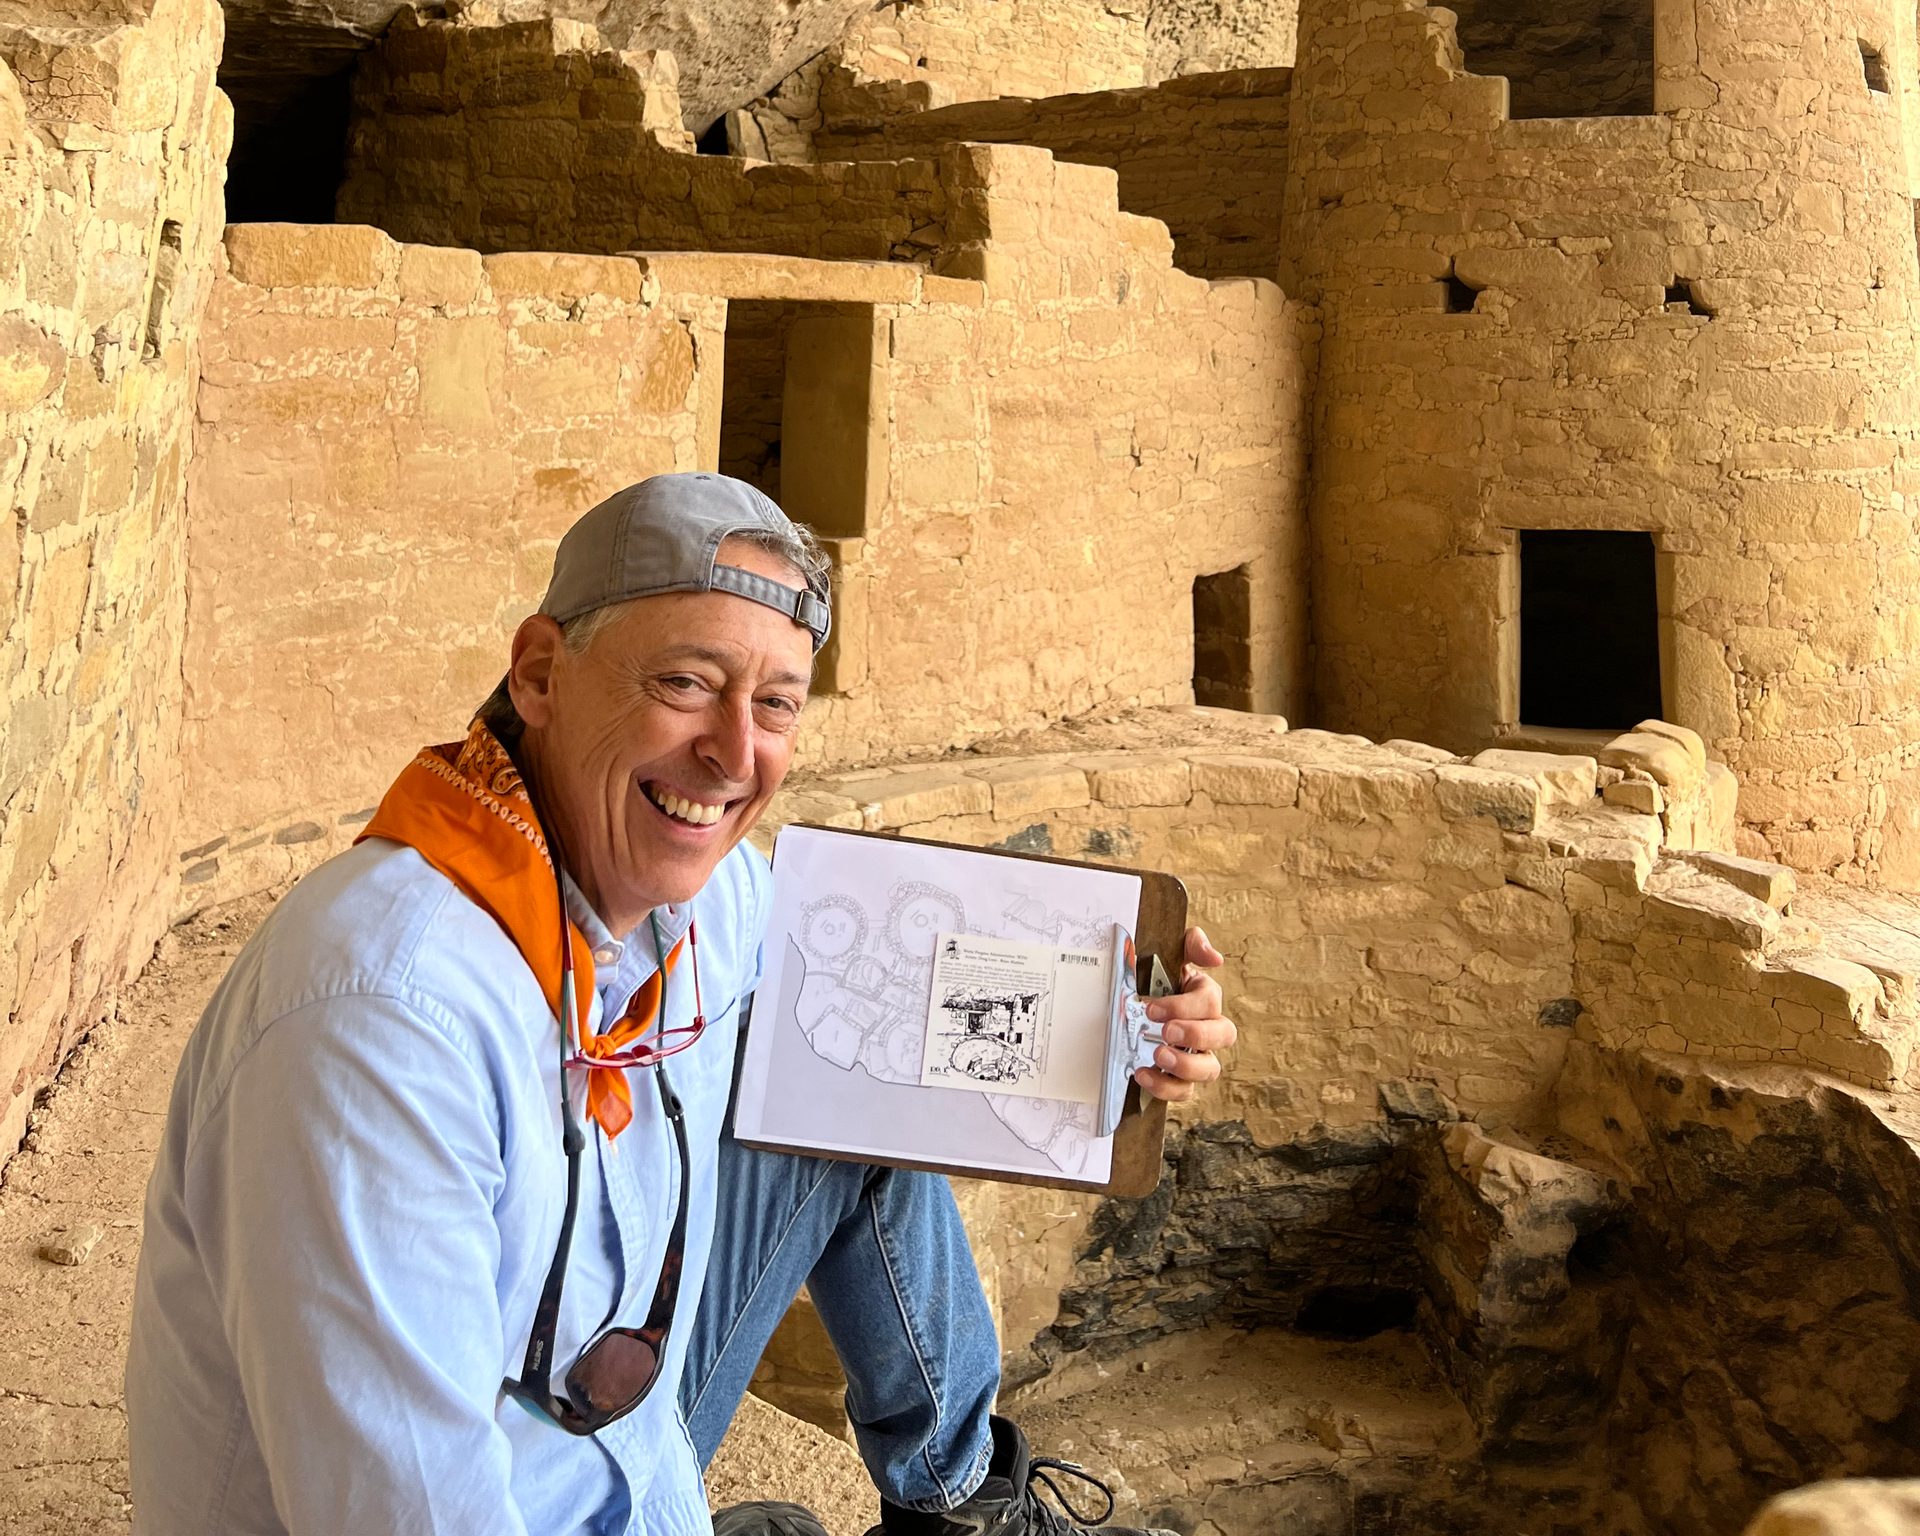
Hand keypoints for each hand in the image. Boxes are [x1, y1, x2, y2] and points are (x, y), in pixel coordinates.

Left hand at [1133, 926, 1233, 1103]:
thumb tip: (1214, 958)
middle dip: (1195, 1034)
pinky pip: (1184, 1091)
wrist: (1132, 1008)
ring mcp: (1197, 1057)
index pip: (1210, 1001)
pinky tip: (1143, 1075)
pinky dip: (1166, 1087)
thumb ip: (1192, 945)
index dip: (1185, 1006)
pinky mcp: (1180, 1079)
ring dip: (1187, 1065)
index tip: (1152, 1008)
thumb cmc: (1156, 980)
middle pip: (1223, 1035)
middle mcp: (1208, 1029)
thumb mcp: (1170, 956)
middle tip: (1165, 1032)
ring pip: (1210, 1069)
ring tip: (1159, 1056)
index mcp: (1205, 998)